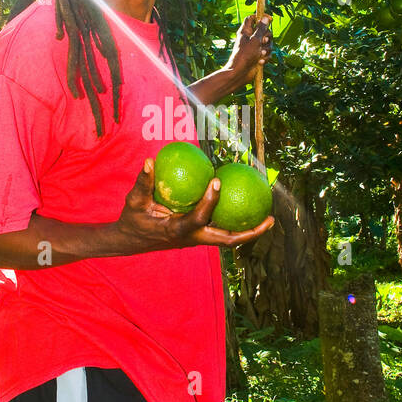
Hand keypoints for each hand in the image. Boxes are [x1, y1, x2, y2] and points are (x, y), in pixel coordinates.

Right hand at [114, 160, 274, 252]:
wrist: (131, 240)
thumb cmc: (133, 219)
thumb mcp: (134, 201)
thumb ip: (143, 183)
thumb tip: (150, 161)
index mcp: (177, 230)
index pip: (198, 218)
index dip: (210, 201)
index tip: (217, 181)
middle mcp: (192, 238)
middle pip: (227, 240)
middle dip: (250, 232)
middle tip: (270, 218)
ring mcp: (197, 239)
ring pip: (228, 238)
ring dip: (249, 230)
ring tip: (269, 216)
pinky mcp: (199, 235)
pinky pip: (221, 229)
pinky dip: (235, 222)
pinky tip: (245, 205)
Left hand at [224, 12, 273, 90]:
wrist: (240, 73)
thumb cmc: (245, 55)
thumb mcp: (255, 40)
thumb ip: (261, 29)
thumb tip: (266, 17)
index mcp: (246, 31)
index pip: (252, 18)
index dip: (261, 17)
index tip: (269, 18)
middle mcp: (250, 38)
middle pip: (264, 31)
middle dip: (267, 36)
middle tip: (264, 41)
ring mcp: (255, 47)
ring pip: (268, 43)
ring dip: (267, 49)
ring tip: (261, 54)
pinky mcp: (258, 56)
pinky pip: (267, 53)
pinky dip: (266, 57)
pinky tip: (260, 62)